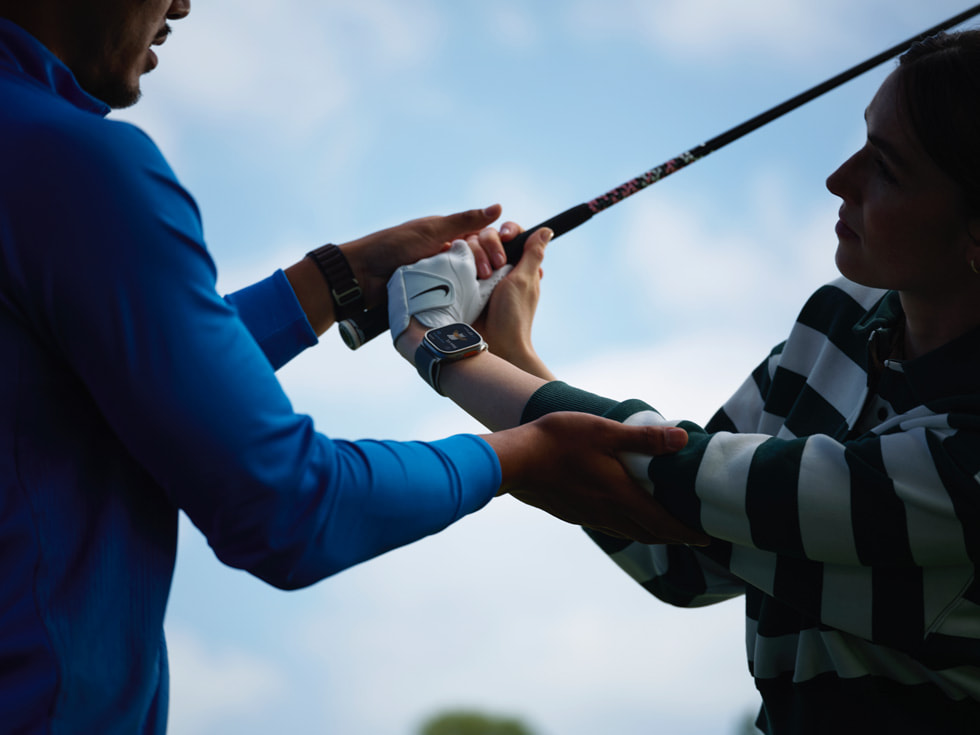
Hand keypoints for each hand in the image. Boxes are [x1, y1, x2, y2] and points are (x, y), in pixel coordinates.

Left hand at [340, 205, 507, 310]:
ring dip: (478, 279)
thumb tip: (498, 207)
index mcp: (447, 232)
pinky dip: (466, 293)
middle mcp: (447, 251)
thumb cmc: (393, 246)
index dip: (493, 245)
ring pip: (470, 275)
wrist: (364, 275)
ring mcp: (441, 272)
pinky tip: (475, 298)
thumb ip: (465, 220)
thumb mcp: (432, 230)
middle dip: (487, 262)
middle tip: (488, 274)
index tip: (499, 257)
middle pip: (478, 255)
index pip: (481, 236)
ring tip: (481, 284)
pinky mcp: (435, 290)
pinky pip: (457, 291)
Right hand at [470, 224, 554, 378]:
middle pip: (488, 236)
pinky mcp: (462, 281)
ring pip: (471, 245)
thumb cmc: (513, 315)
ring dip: (477, 256)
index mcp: (518, 264)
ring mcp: (479, 273)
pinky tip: (462, 268)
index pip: (512, 234)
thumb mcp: (525, 280)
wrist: (493, 342)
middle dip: (490, 245)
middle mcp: (498, 266)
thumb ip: (533, 254)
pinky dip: (458, 260)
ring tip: (481, 276)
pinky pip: (457, 260)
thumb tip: (546, 230)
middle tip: (495, 267)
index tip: (506, 237)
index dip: (508, 230)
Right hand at [483, 412, 709, 544]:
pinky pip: (609, 527)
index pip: (663, 524)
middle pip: (649, 534)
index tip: (707, 538)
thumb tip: (684, 440)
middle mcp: (608, 513)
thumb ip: (644, 438)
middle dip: (673, 537)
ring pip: (628, 533)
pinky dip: (626, 527)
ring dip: (650, 533)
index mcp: (620, 496)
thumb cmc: (559, 440)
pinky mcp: (573, 514)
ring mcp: (588, 516)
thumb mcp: (604, 431)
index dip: (688, 533)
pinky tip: (623, 516)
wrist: (513, 462)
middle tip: (692, 535)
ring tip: (664, 528)